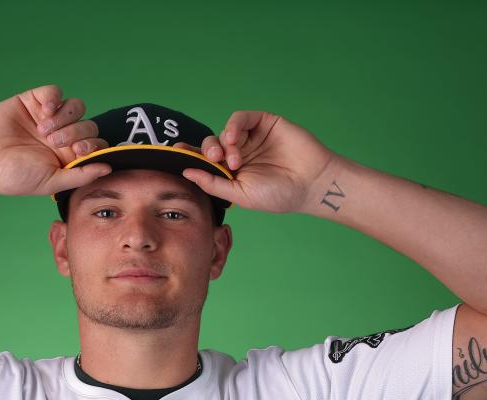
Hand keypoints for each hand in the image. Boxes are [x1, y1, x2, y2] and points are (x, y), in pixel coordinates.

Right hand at [0, 84, 111, 196]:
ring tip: (44, 130)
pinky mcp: (34, 101)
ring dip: (66, 117)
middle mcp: (62, 136)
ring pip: (76, 106)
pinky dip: (54, 99)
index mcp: (68, 157)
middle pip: (88, 125)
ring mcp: (48, 118)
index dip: (93, 145)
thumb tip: (109, 167)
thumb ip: (81, 175)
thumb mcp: (51, 181)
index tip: (79, 151)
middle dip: (76, 132)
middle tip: (55, 143)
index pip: (95, 145)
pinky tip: (43, 112)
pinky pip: (55, 92)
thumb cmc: (14, 176)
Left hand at [176, 111, 337, 213]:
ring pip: (224, 132)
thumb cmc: (278, 195)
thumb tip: (186, 173)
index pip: (205, 162)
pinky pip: (240, 118)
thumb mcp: (240, 194)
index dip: (189, 156)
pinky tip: (235, 140)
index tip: (174, 153)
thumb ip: (213, 183)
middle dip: (207, 151)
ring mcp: (250, 138)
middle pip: (211, 145)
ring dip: (222, 142)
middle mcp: (239, 154)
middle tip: (215, 160)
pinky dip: (233, 126)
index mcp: (231, 173)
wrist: (311, 183)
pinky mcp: (263, 123)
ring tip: (232, 158)